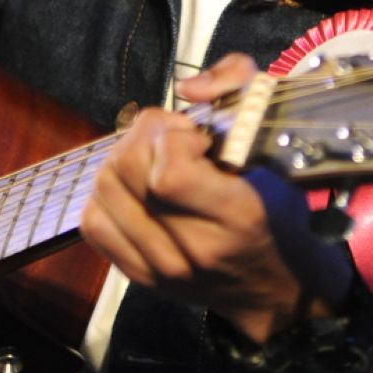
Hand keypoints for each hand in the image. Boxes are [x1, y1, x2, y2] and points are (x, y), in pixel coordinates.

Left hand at [79, 53, 350, 341]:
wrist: (277, 284)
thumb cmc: (277, 209)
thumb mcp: (278, 142)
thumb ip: (240, 87)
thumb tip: (189, 88)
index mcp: (237, 215)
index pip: (168, 173)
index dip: (174, 139)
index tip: (198, 139)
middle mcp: (195, 248)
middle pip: (126, 171)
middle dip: (145, 137)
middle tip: (173, 141)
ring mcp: (163, 269)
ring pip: (104, 190)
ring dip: (123, 159)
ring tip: (155, 161)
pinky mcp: (141, 277)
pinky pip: (94, 221)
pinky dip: (107, 195)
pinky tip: (136, 190)